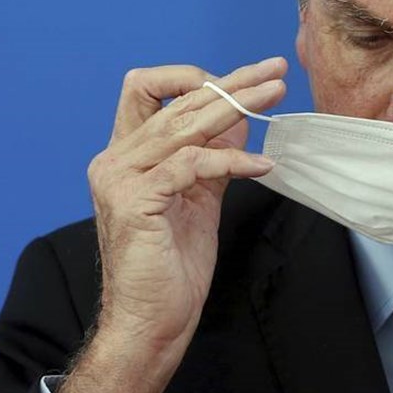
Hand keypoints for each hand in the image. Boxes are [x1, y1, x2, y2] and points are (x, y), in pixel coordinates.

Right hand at [59, 57, 286, 392]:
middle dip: (231, 81)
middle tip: (275, 71)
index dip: (196, 78)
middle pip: (176, 99)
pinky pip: (192, 163)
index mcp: (126, 155)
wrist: (151, 320)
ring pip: (184, 123)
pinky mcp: (137, 201)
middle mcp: (115, 160)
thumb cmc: (173, 265)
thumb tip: (240, 115)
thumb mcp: (199, 197)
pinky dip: (232, 160)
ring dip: (237, 105)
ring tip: (276, 96)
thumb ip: (211, 156)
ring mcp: (121, 178)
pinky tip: (264, 165)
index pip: (147, 88)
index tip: (246, 80)